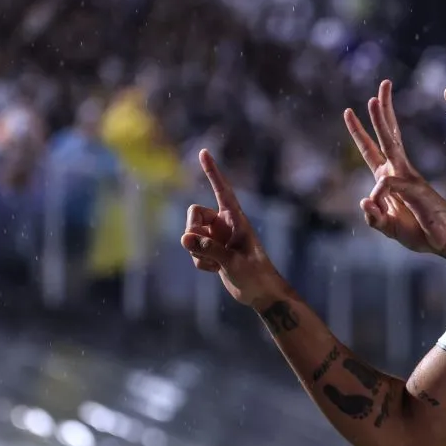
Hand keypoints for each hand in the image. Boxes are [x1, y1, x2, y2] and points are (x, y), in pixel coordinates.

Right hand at [181, 149, 284, 304]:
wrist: (261, 294)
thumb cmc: (255, 274)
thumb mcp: (233, 262)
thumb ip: (209, 249)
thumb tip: (184, 239)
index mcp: (236, 219)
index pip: (222, 190)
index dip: (212, 171)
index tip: (204, 151)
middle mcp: (224, 224)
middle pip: (194, 213)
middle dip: (191, 229)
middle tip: (198, 246)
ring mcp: (217, 237)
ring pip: (191, 234)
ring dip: (196, 251)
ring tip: (215, 264)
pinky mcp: (212, 251)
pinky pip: (194, 250)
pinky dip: (200, 262)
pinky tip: (216, 270)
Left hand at [344, 79, 445, 254]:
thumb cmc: (419, 231)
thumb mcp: (388, 227)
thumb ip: (374, 217)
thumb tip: (364, 200)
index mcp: (388, 179)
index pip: (371, 150)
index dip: (360, 132)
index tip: (349, 111)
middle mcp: (398, 172)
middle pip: (385, 137)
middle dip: (378, 113)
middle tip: (376, 90)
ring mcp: (408, 178)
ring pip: (390, 144)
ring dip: (381, 122)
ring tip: (373, 100)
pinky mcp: (415, 190)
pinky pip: (391, 183)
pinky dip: (382, 190)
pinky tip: (378, 197)